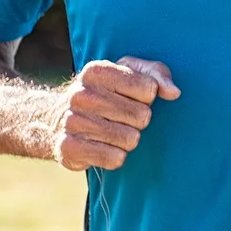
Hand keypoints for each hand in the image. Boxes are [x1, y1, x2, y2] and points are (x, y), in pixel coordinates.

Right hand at [53, 56, 179, 170]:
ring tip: (112, 132)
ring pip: (131, 139)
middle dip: (138, 120)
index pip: (149, 89)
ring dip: (128, 139)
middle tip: (121, 118)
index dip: (147, 97)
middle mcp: (80, 94)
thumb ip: (157, 74)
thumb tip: (174, 92)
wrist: (56, 120)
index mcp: (96, 71)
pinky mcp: (69, 149)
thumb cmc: (106, 94)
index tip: (132, 97)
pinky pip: (115, 158)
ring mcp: (72, 122)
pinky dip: (116, 156)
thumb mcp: (130, 73)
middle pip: (142, 116)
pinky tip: (103, 147)